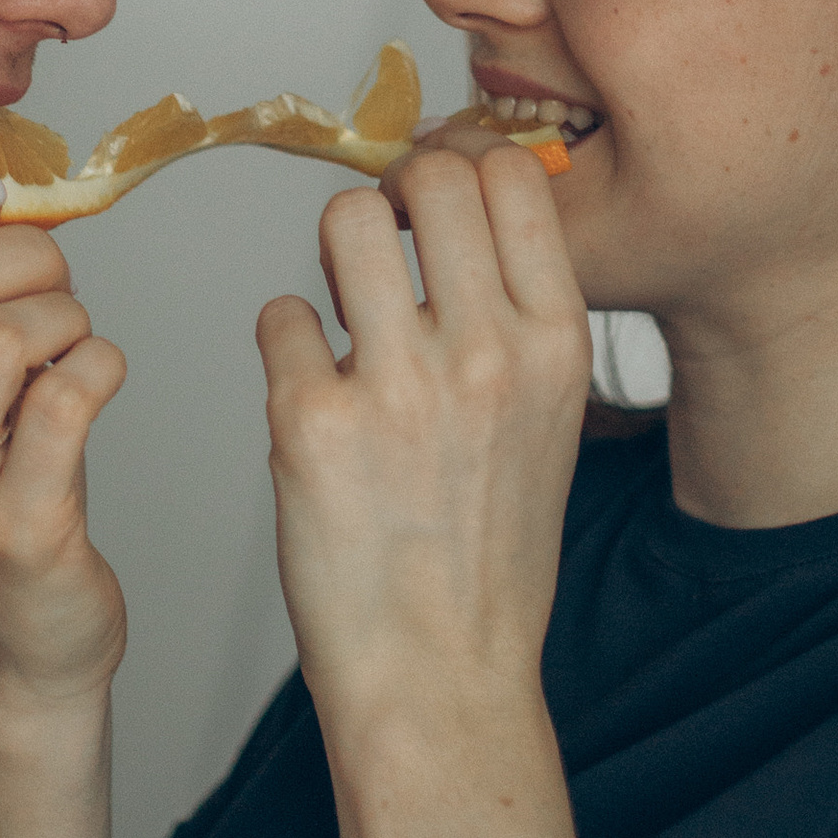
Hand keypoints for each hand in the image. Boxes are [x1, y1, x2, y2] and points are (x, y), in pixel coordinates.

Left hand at [257, 140, 590, 725]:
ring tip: (348, 311)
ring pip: (345, 220)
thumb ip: (515, 317)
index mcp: (556, 345)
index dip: (463, 163)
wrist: (443, 675)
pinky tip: (312, 396)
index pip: (511, 181)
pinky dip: (289, 344)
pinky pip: (281, 316)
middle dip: (397, 189)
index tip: (438, 187)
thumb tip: (464, 206)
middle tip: (384, 235)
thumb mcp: (547, 419)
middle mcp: (488, 352)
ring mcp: (398, 385)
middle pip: (432, 176)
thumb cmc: (488, 551)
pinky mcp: (311, 422)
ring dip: (337, 252)